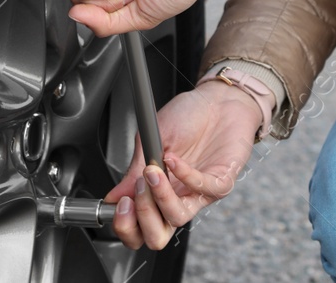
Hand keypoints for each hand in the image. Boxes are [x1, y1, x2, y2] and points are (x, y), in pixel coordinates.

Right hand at [104, 81, 262, 249]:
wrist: (217, 98)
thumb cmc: (187, 116)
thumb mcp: (150, 141)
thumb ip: (133, 171)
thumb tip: (113, 198)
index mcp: (158, 192)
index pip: (138, 227)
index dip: (125, 224)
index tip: (116, 204)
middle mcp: (178, 197)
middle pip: (156, 237)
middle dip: (140, 220)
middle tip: (133, 196)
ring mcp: (199, 193)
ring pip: (177, 218)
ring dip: (160, 197)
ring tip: (152, 172)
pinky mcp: (221, 181)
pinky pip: (202, 189)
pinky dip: (184, 175)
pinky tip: (173, 159)